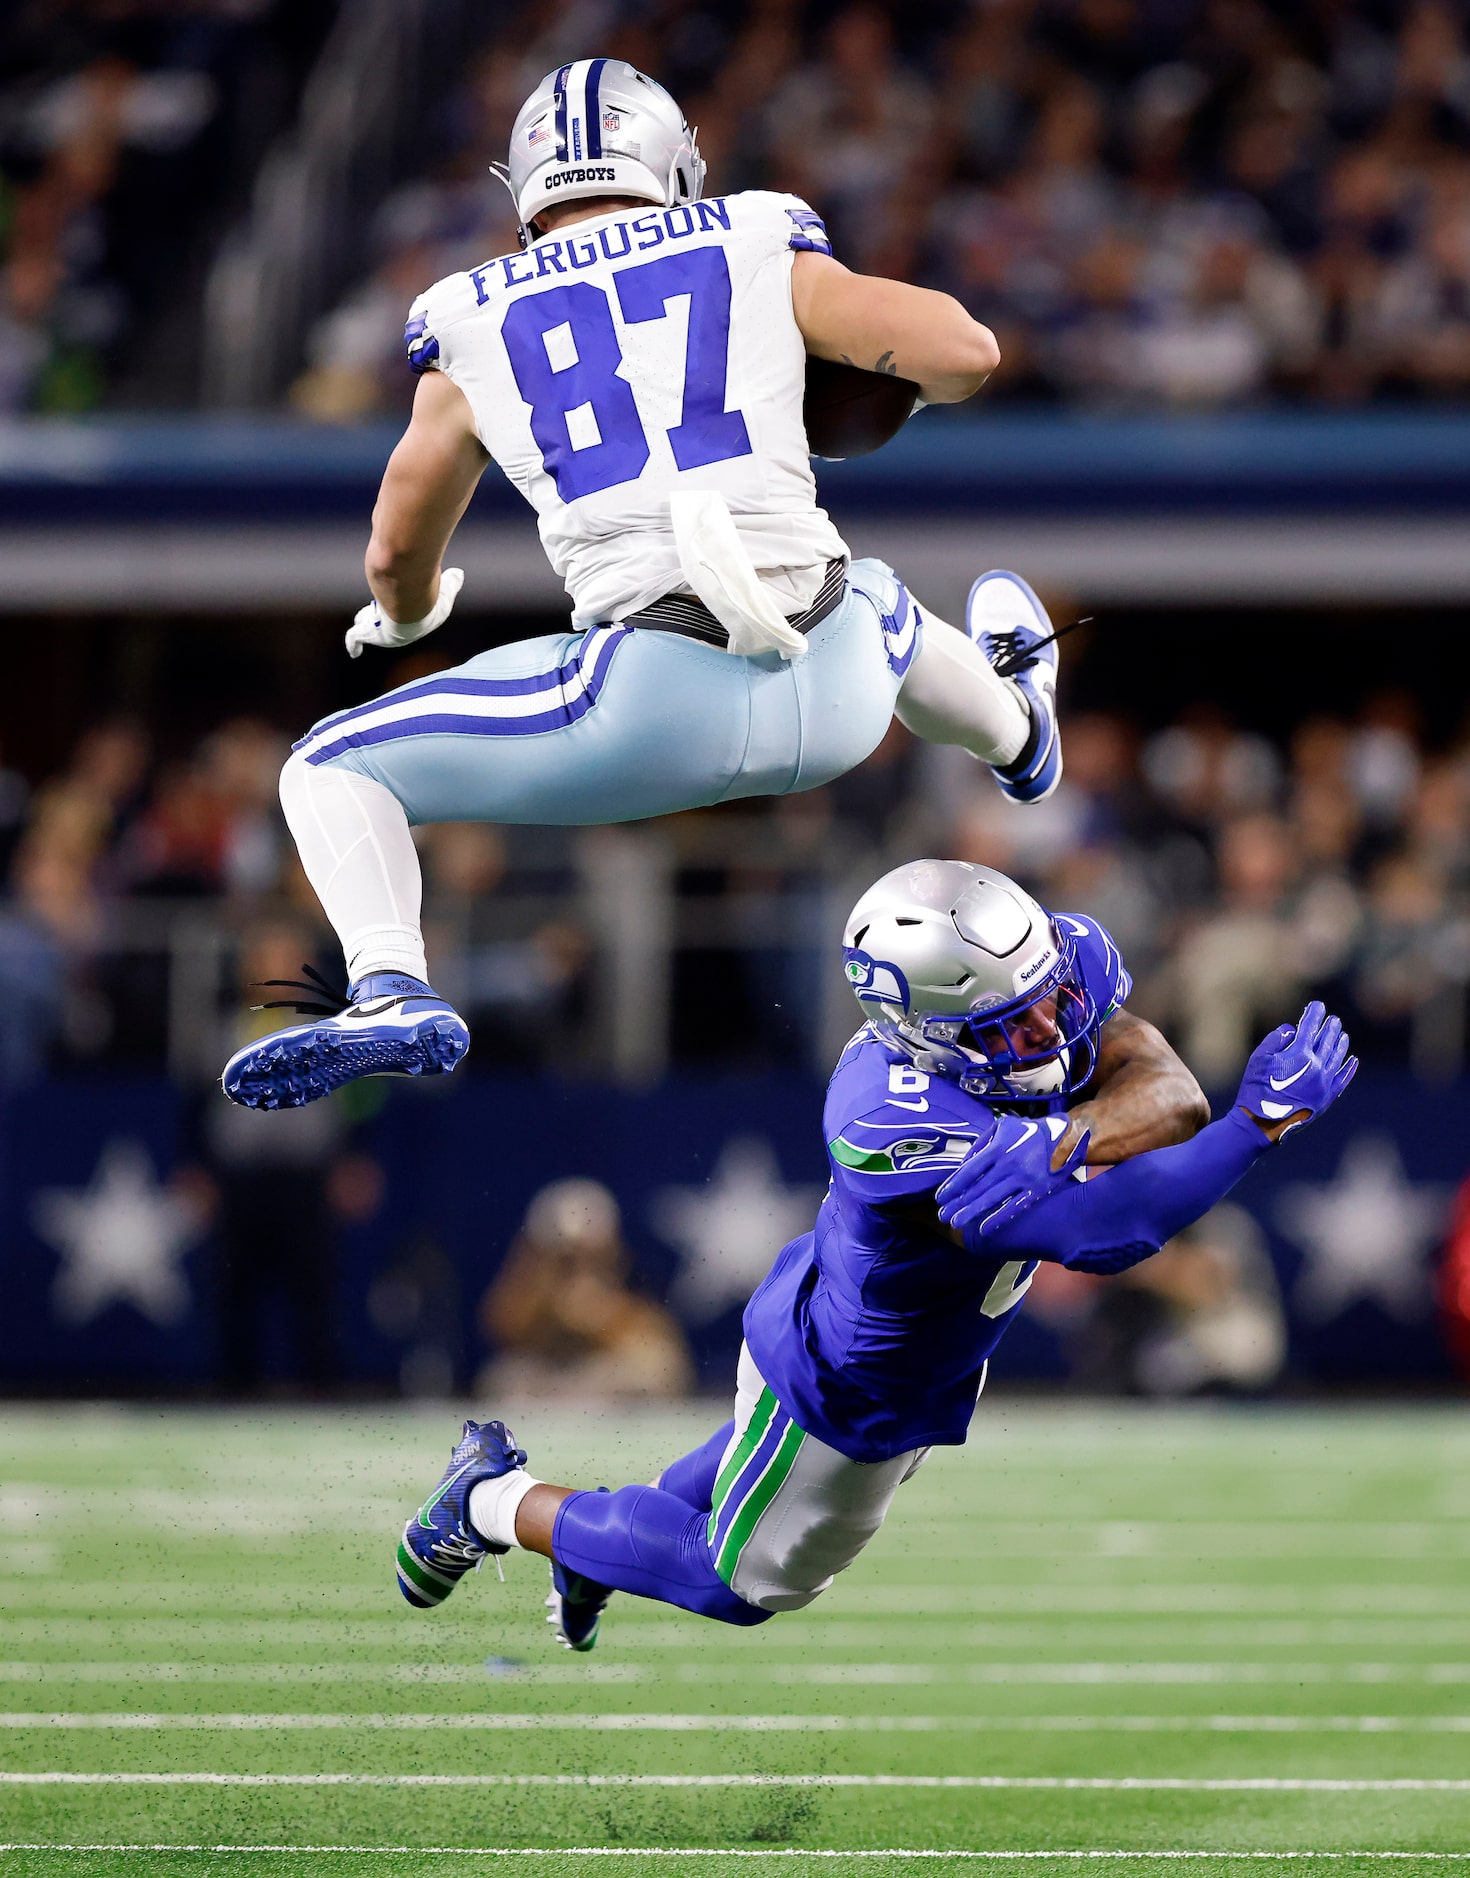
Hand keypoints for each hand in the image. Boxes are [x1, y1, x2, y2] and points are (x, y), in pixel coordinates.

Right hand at [345, 567, 463, 657]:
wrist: (412, 601)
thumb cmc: (431, 596)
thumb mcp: (447, 587)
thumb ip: (452, 581)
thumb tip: (458, 574)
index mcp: (416, 626)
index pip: (408, 619)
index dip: (405, 610)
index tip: (404, 601)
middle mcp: (399, 633)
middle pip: (387, 625)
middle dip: (384, 618)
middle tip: (380, 609)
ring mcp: (382, 633)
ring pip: (369, 627)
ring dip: (366, 623)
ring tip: (363, 619)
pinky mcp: (368, 631)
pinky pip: (355, 639)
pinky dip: (354, 645)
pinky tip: (355, 652)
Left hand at [936, 1111, 1090, 1236]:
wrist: (1063, 1135)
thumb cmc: (1026, 1131)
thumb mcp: (1000, 1127)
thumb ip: (980, 1144)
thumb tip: (963, 1165)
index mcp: (998, 1147)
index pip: (969, 1170)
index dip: (953, 1185)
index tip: (940, 1198)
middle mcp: (1009, 1164)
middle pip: (978, 1188)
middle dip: (958, 1203)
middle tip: (943, 1216)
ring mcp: (1024, 1179)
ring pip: (993, 1200)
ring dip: (972, 1213)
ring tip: (956, 1223)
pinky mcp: (1037, 1190)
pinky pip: (1015, 1207)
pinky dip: (998, 1219)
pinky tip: (983, 1228)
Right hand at [1236, 1001, 1356, 1140]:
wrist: (1263, 1123)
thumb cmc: (1256, 1089)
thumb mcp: (1258, 1059)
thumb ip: (1275, 1040)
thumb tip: (1292, 1030)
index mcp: (1299, 1053)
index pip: (1310, 1026)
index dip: (1314, 1013)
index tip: (1317, 1006)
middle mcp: (1316, 1065)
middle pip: (1327, 1039)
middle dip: (1330, 1027)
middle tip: (1332, 1019)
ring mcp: (1324, 1082)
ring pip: (1338, 1057)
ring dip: (1340, 1043)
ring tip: (1342, 1035)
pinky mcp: (1327, 1098)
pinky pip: (1343, 1079)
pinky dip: (1349, 1068)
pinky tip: (1353, 1060)